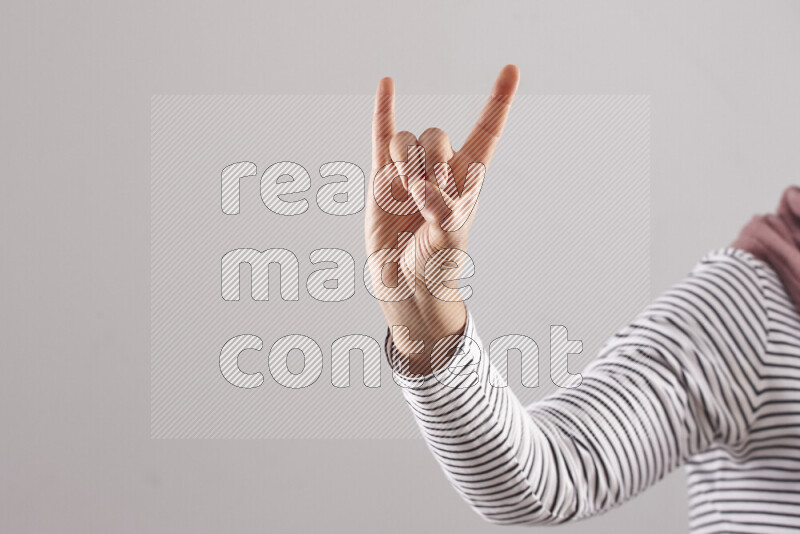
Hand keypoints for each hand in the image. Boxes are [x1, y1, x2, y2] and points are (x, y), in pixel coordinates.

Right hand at [365, 65, 519, 372]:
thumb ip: (443, 210)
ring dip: (406, 161)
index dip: (498, 101)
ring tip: (407, 194)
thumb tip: (423, 189)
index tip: (511, 70)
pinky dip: (384, 110)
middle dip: (431, 158)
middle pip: (436, 135)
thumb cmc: (438, 262)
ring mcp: (409, 171)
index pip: (486, 132)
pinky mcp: (382, 179)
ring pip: (406, 140)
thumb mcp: (451, 238)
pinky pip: (382, 137)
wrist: (406, 282)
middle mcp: (439, 169)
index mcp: (468, 178)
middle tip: (427, 193)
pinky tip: (388, 84)